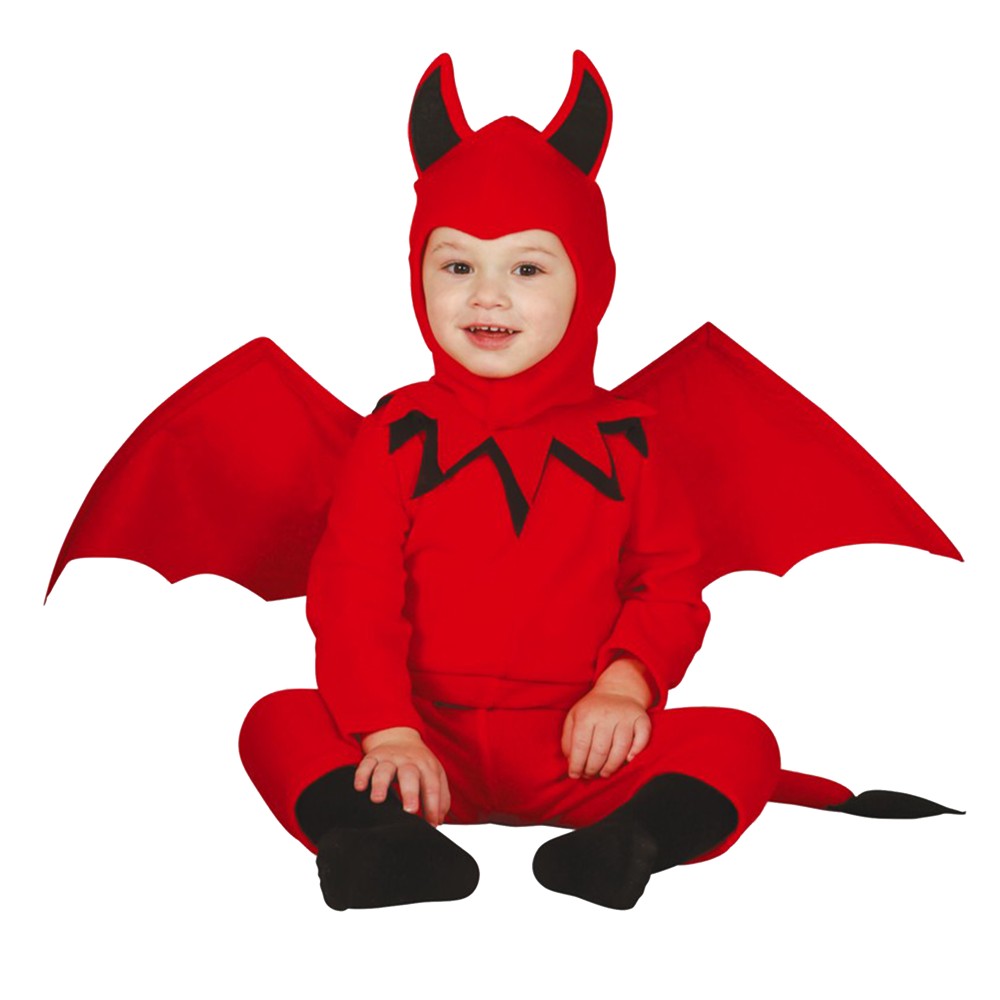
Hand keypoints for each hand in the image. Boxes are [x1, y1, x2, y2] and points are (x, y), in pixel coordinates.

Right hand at [354, 727, 450, 825]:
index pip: (432, 786)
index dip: (433, 806)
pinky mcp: (372, 757)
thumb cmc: (419, 763)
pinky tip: (360, 787)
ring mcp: (389, 759)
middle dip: (410, 793)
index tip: (430, 824)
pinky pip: (365, 765)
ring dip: (380, 784)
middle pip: (409, 775)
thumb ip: (441, 797)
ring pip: (384, 770)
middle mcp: (407, 761)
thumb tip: (438, 820)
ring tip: (378, 800)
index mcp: (426, 766)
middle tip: (410, 810)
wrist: (399, 737)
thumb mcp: (435, 775)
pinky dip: (361, 775)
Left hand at [561, 658, 653, 779]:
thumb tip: (570, 761)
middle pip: (600, 751)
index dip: (576, 764)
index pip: (580, 745)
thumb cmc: (593, 709)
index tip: (575, 775)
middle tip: (589, 775)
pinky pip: (641, 739)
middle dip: (592, 769)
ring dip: (611, 767)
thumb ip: (568, 739)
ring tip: (604, 773)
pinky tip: (628, 759)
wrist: (618, 690)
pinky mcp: (641, 718)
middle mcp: (606, 715)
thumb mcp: (574, 717)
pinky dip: (636, 752)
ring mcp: (625, 717)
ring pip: (620, 749)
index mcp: (586, 714)